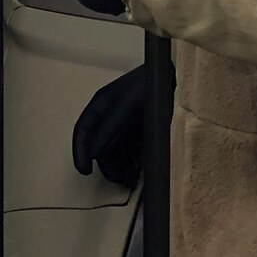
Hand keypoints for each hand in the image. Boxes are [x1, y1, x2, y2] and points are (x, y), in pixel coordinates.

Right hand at [72, 66, 144, 187]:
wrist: (176, 76)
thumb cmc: (149, 84)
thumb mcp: (127, 106)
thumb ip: (110, 129)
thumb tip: (93, 152)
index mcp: (101, 105)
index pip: (83, 131)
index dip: (80, 151)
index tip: (85, 171)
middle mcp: (111, 115)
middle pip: (101, 144)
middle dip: (106, 164)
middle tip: (116, 180)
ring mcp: (128, 123)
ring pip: (118, 149)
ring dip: (121, 165)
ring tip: (129, 180)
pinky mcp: (144, 129)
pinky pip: (133, 149)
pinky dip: (134, 161)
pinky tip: (139, 171)